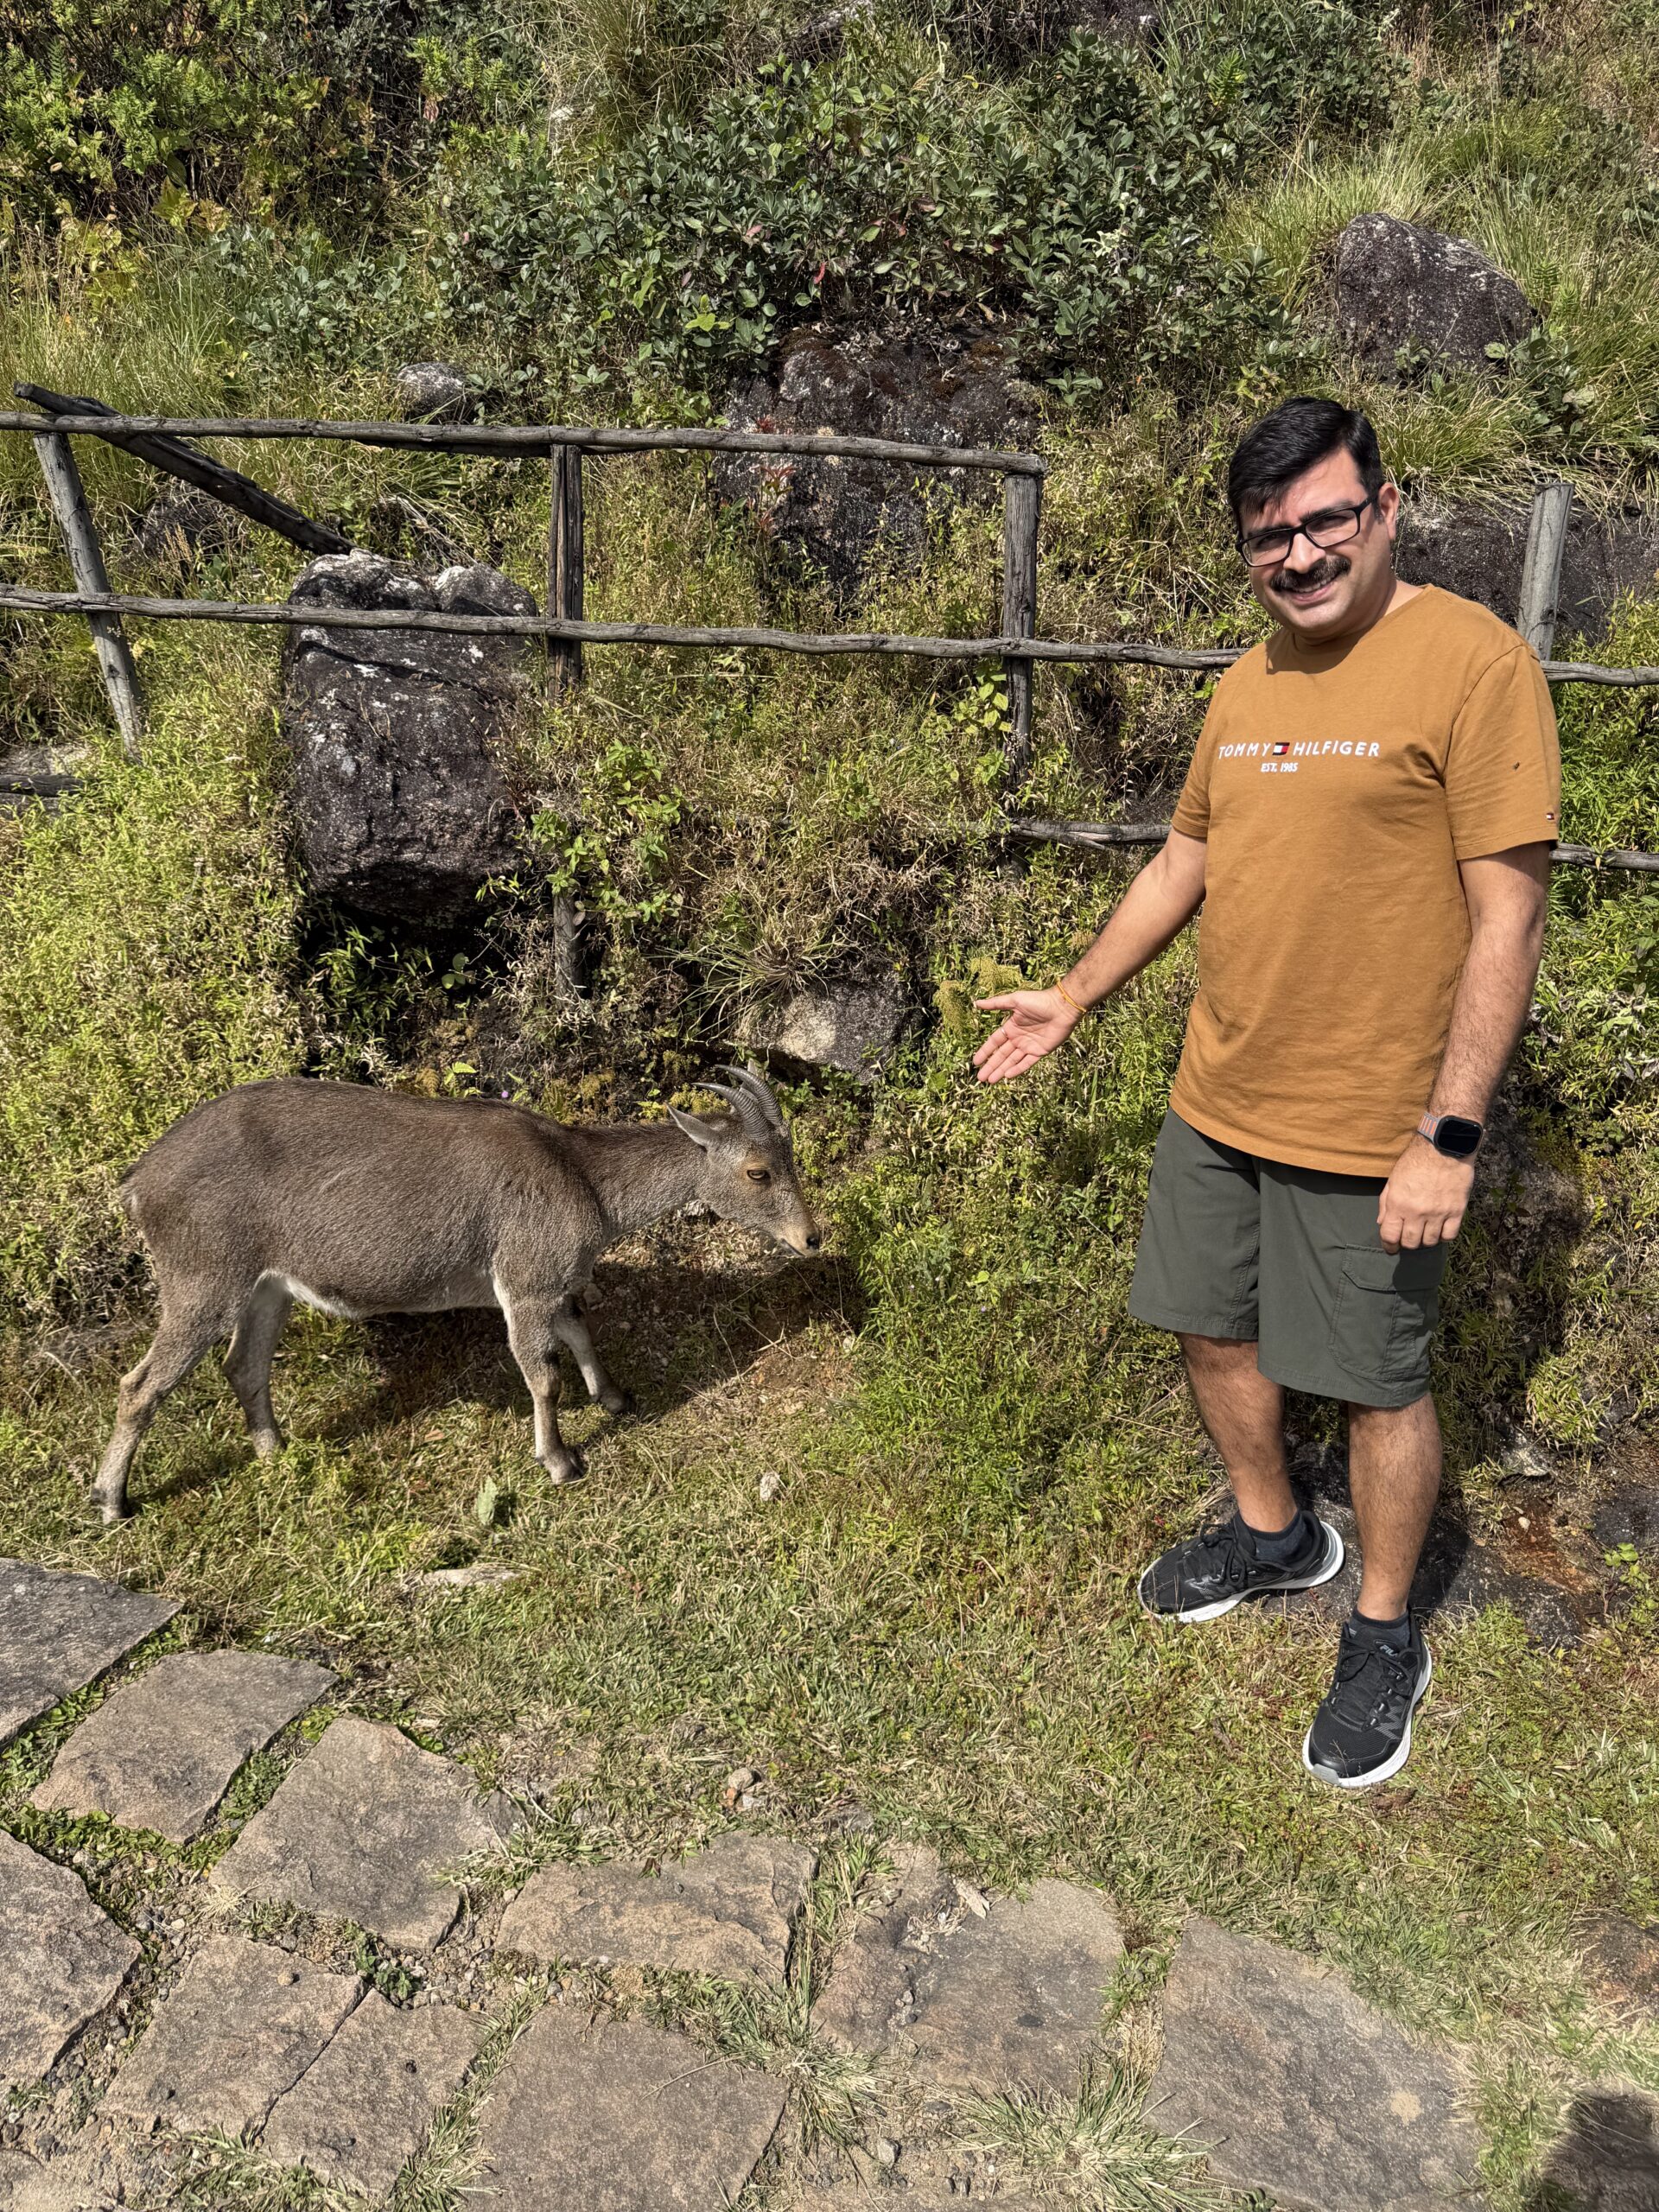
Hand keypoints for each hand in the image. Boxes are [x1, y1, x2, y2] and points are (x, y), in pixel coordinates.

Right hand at [970, 988, 1082, 1083]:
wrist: (1061, 1007)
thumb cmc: (1038, 1001)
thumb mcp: (1015, 1000)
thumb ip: (996, 1004)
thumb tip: (976, 1003)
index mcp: (1011, 1027)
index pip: (994, 1042)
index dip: (985, 1052)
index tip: (975, 1062)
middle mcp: (1018, 1038)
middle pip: (1001, 1055)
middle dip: (990, 1066)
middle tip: (980, 1078)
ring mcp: (1029, 1046)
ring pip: (1012, 1061)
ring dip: (1001, 1070)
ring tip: (990, 1081)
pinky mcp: (1040, 1051)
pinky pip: (1027, 1063)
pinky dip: (1017, 1069)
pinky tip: (1007, 1076)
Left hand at [1378, 1135, 1475, 1250]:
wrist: (1444, 1147)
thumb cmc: (1416, 1161)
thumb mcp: (1393, 1180)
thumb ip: (1385, 1203)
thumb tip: (1383, 1223)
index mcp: (1398, 1204)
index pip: (1390, 1236)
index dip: (1389, 1246)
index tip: (1391, 1248)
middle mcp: (1417, 1212)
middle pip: (1410, 1243)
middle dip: (1407, 1243)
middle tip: (1408, 1237)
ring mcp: (1438, 1213)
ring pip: (1430, 1242)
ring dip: (1425, 1239)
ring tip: (1424, 1230)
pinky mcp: (1456, 1211)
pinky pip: (1449, 1235)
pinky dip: (1444, 1235)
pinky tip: (1440, 1228)